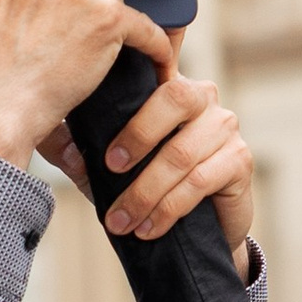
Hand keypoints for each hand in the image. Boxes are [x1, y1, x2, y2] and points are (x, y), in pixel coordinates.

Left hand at [50, 64, 255, 259]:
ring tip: (121, 221)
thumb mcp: (111, 172)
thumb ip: (83, 154)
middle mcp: (203, 99)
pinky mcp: (240, 160)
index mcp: (169, 88)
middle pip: (175, 99)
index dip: (133, 91)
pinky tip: (150, 228)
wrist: (200, 231)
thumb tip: (61, 147)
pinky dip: (168, 208)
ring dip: (146, 191)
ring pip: (182, 152)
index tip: (107, 148)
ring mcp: (225, 127)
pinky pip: (200, 180)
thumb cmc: (152, 189)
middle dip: (137, 138)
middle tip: (110, 170)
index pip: (154, 70)